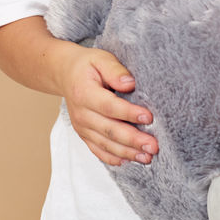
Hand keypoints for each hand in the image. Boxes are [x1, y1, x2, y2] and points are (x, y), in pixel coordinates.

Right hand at [57, 45, 158, 165]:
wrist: (66, 74)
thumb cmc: (87, 66)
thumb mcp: (101, 58)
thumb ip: (115, 70)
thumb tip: (130, 84)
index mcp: (84, 93)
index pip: (109, 106)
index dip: (129, 113)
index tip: (149, 117)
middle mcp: (81, 114)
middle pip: (109, 130)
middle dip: (133, 140)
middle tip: (153, 146)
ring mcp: (82, 127)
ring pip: (106, 144)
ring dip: (127, 152)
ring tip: (147, 157)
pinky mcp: (84, 135)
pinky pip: (98, 150)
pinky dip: (113, 158)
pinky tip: (129, 160)